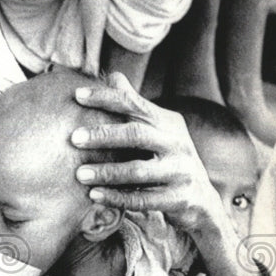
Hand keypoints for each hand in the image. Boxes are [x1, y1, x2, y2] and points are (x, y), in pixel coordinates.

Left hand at [70, 72, 223, 234]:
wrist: (201, 197)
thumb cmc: (168, 157)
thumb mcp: (158, 129)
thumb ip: (135, 106)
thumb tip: (113, 75)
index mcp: (167, 122)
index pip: (134, 104)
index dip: (106, 97)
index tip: (77, 95)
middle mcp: (177, 143)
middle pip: (137, 134)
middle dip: (104, 135)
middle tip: (74, 138)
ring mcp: (180, 172)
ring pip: (138, 170)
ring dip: (107, 172)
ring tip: (79, 174)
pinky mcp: (179, 199)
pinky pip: (143, 200)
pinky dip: (117, 197)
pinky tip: (94, 195)